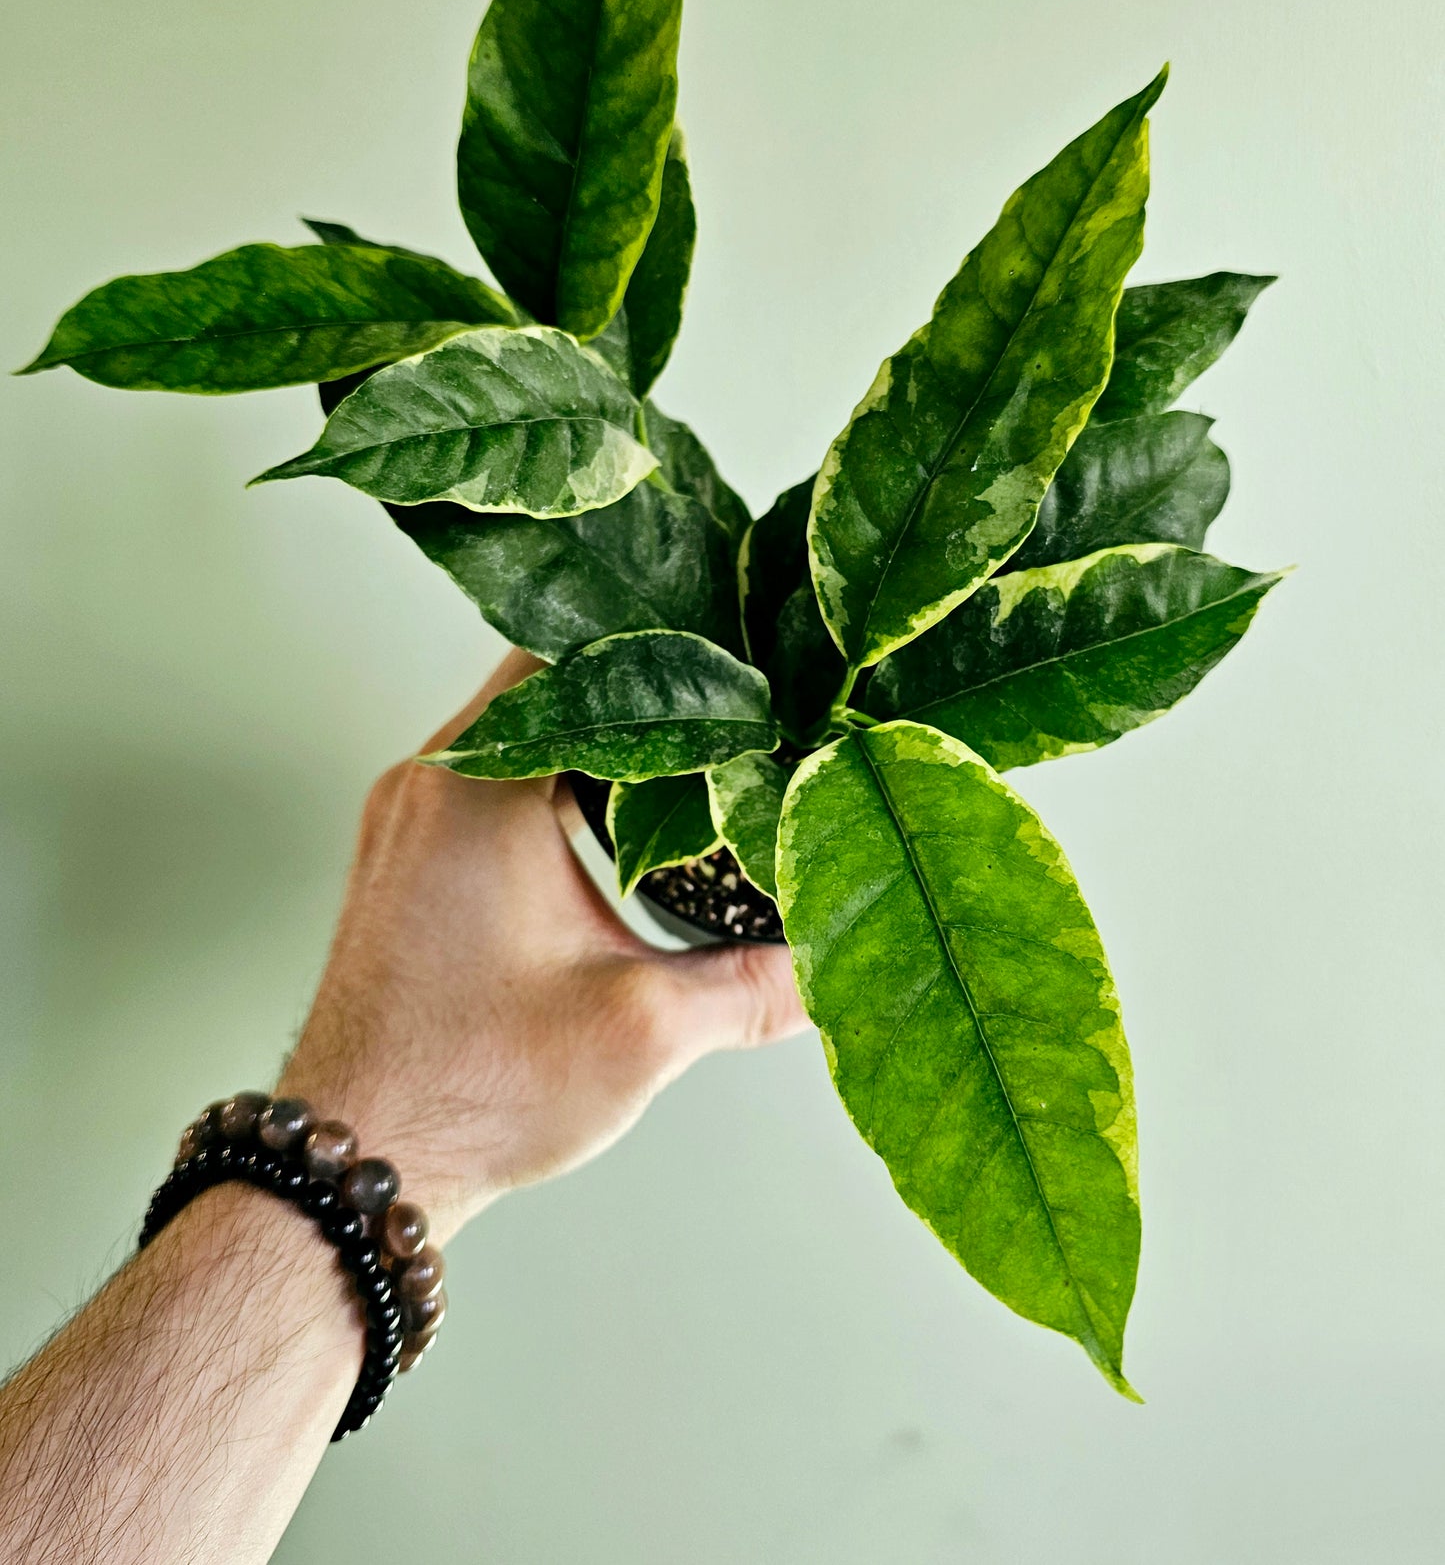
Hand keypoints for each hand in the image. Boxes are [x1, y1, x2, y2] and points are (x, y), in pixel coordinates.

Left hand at [278, 648, 807, 1243]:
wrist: (356, 1161)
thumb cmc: (472, 1088)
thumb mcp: (642, 1031)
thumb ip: (754, 984)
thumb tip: (838, 957)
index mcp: (479, 787)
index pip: (575, 651)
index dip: (664, 640)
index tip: (737, 648)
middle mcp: (431, 782)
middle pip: (550, 684)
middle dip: (645, 693)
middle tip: (735, 700)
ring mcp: (409, 820)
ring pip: (521, 734)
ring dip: (599, 741)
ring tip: (694, 755)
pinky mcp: (406, 862)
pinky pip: (491, 782)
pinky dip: (557, 783)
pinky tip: (619, 823)